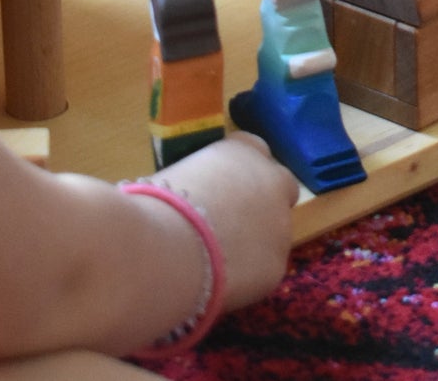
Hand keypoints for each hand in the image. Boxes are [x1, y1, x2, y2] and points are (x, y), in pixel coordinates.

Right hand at [154, 133, 297, 311]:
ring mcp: (280, 223)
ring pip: (274, 233)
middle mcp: (272, 180)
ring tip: (214, 263)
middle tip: (229, 229)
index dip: (241, 173)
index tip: (224, 191)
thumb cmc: (157, 206)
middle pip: (279, 188)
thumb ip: (198, 183)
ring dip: (253, 244)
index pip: (255, 151)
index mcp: (243, 151)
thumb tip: (191, 199)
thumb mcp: (176, 179)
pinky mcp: (277, 265)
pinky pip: (263, 271)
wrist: (163, 251)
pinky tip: (217, 284)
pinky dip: (246, 279)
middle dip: (262, 205)